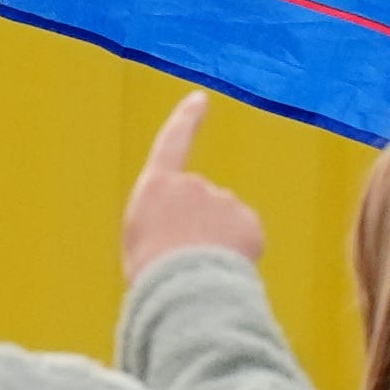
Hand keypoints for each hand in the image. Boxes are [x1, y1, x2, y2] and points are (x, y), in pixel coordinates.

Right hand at [124, 93, 262, 272]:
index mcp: (156, 188)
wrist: (184, 290)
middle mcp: (193, 185)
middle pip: (202, 202)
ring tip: (201, 270)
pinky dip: (240, 254)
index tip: (200, 99)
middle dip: (200, 227)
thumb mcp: (141, 241)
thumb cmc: (152, 274)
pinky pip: (246, 237)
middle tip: (185, 261)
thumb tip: (189, 232)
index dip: (186, 120)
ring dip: (218, 242)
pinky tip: (224, 270)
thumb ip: (166, 222)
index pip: (172, 143)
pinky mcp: (249, 220)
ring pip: (226, 222)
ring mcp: (224, 200)